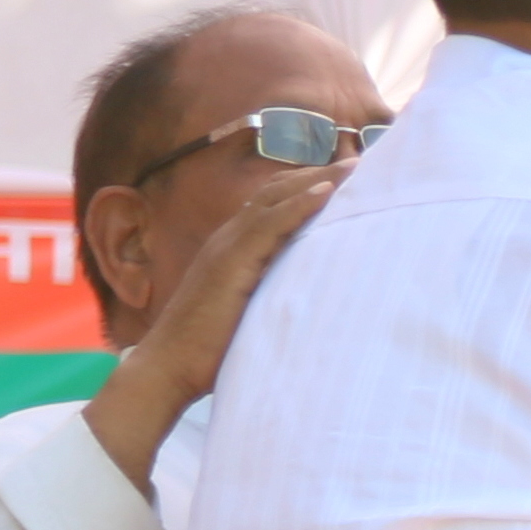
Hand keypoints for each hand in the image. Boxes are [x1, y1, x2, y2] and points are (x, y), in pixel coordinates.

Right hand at [84, 167, 336, 479]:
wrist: (168, 368)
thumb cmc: (210, 350)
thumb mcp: (251, 312)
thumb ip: (274, 293)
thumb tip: (311, 296)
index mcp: (235, 248)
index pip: (275, 204)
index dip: (309, 187)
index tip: (350, 177)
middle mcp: (229, 240)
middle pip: (278, 192)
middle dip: (320, 174)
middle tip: (362, 162)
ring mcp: (227, 249)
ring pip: (275, 200)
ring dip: (316, 179)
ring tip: (354, 165)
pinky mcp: (229, 265)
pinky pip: (268, 225)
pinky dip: (298, 205)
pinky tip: (326, 191)